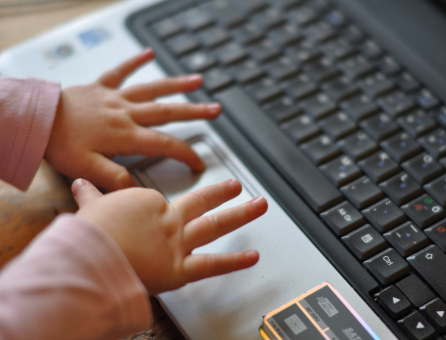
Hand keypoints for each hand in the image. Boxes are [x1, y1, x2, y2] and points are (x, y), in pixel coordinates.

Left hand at [45, 49, 220, 190]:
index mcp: (125, 136)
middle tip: (215, 110)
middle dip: (194, 112)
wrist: (36, 119)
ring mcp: (115, 98)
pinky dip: (135, 62)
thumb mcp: (86, 169)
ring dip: (176, 85)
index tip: (198, 162)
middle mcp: (126, 114)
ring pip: (152, 90)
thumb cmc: (58, 144)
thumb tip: (137, 189)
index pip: (165, 145)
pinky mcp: (101, 88)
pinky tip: (149, 53)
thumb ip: (114, 179)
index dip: (186, 154)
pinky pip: (121, 72)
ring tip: (197, 81)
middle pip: (167, 112)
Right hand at [72, 178, 266, 294]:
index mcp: (148, 203)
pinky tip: (253, 257)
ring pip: (216, 225)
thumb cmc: (89, 235)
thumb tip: (82, 185)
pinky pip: (213, 264)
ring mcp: (178, 243)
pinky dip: (235, 261)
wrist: (89, 258)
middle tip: (235, 186)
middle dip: (221, 192)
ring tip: (260, 205)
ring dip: (241, 214)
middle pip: (201, 202)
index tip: (170, 203)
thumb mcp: (90, 209)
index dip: (167, 203)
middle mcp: (168, 220)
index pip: (163, 200)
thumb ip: (92, 197)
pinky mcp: (180, 269)